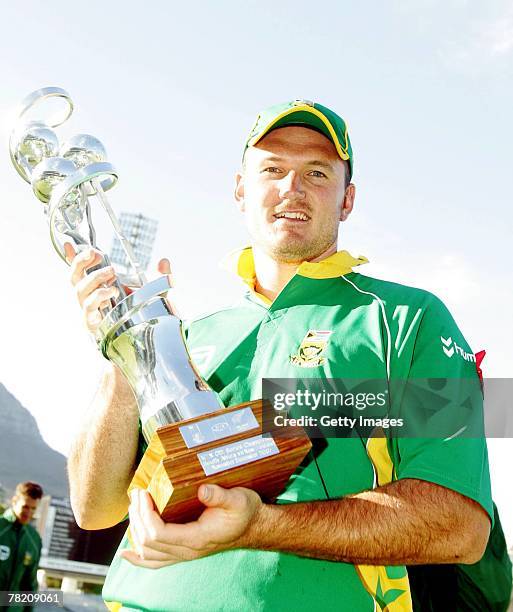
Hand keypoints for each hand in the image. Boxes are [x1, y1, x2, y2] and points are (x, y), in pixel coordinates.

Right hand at [64, 243, 171, 333]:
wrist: (143, 345)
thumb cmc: (143, 319)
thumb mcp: (154, 295)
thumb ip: (159, 278)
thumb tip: (164, 261)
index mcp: (99, 290)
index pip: (81, 271)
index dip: (73, 258)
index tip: (70, 242)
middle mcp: (91, 300)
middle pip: (74, 278)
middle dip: (80, 262)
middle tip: (96, 253)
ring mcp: (90, 312)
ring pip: (80, 290)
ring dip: (94, 277)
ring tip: (112, 272)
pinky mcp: (92, 324)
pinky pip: (88, 307)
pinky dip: (98, 296)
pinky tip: (111, 291)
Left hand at [121, 485, 262, 568]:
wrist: (253, 527)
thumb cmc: (245, 511)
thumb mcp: (237, 498)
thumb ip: (219, 495)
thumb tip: (201, 489)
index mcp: (197, 538)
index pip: (158, 534)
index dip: (145, 514)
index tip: (144, 493)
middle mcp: (187, 551)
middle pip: (148, 543)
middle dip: (137, 517)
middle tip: (137, 494)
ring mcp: (184, 554)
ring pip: (148, 553)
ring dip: (135, 531)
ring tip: (134, 507)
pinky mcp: (183, 552)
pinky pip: (155, 562)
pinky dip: (138, 558)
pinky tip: (127, 553)